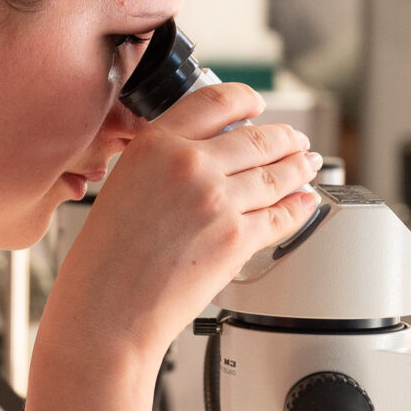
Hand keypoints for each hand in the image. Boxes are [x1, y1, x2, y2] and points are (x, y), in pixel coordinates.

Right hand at [55, 81, 322, 363]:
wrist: (107, 311)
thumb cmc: (104, 261)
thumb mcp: (122, 186)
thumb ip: (162, 163)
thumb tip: (207, 156)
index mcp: (155, 145)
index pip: (215, 101)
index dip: (245, 99)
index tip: (256, 105)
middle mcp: (190, 165)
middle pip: (258, 137)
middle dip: (285, 138)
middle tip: (295, 141)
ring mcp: (218, 201)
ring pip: (277, 174)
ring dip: (299, 168)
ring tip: (307, 166)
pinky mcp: (238, 239)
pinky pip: (282, 216)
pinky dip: (299, 208)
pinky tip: (303, 203)